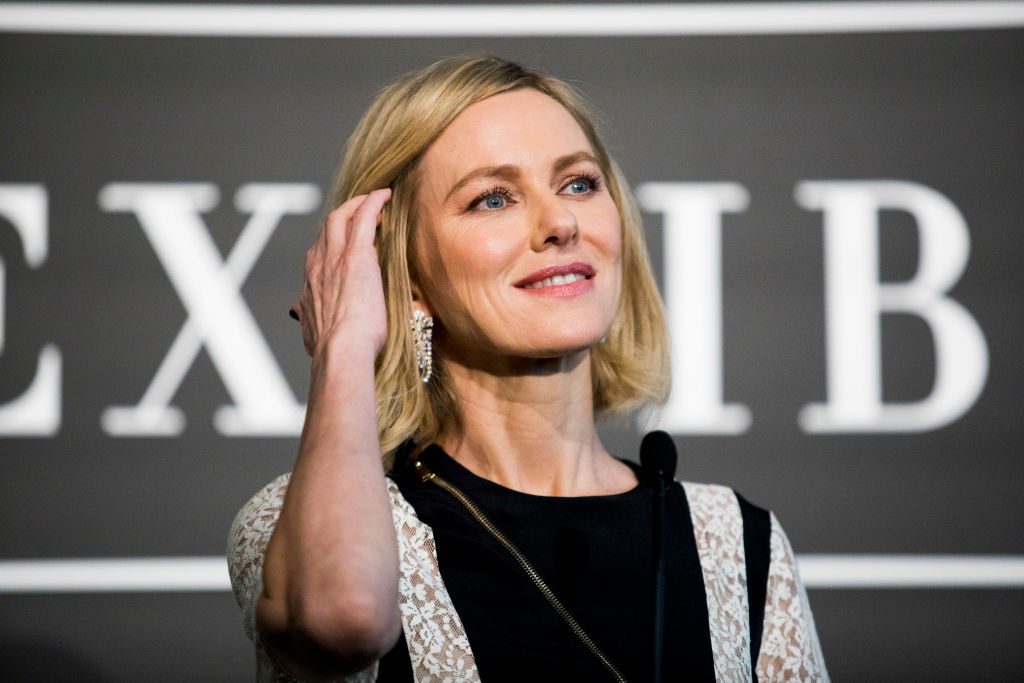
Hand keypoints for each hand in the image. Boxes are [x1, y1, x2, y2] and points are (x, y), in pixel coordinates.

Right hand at [290, 188, 391, 359]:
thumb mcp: (313, 333)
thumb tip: (301, 318)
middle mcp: (317, 265)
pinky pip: (363, 216)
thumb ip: (309, 321)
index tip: (345, 241)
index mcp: (309, 284)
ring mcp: (335, 257)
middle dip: (342, 216)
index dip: (332, 243)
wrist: (340, 350)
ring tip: (374, 199)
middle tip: (360, 211)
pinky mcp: (357, 254)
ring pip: (341, 217)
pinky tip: (385, 195)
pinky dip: (372, 202)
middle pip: (327, 229)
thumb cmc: (334, 349)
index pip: (319, 253)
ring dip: (357, 204)